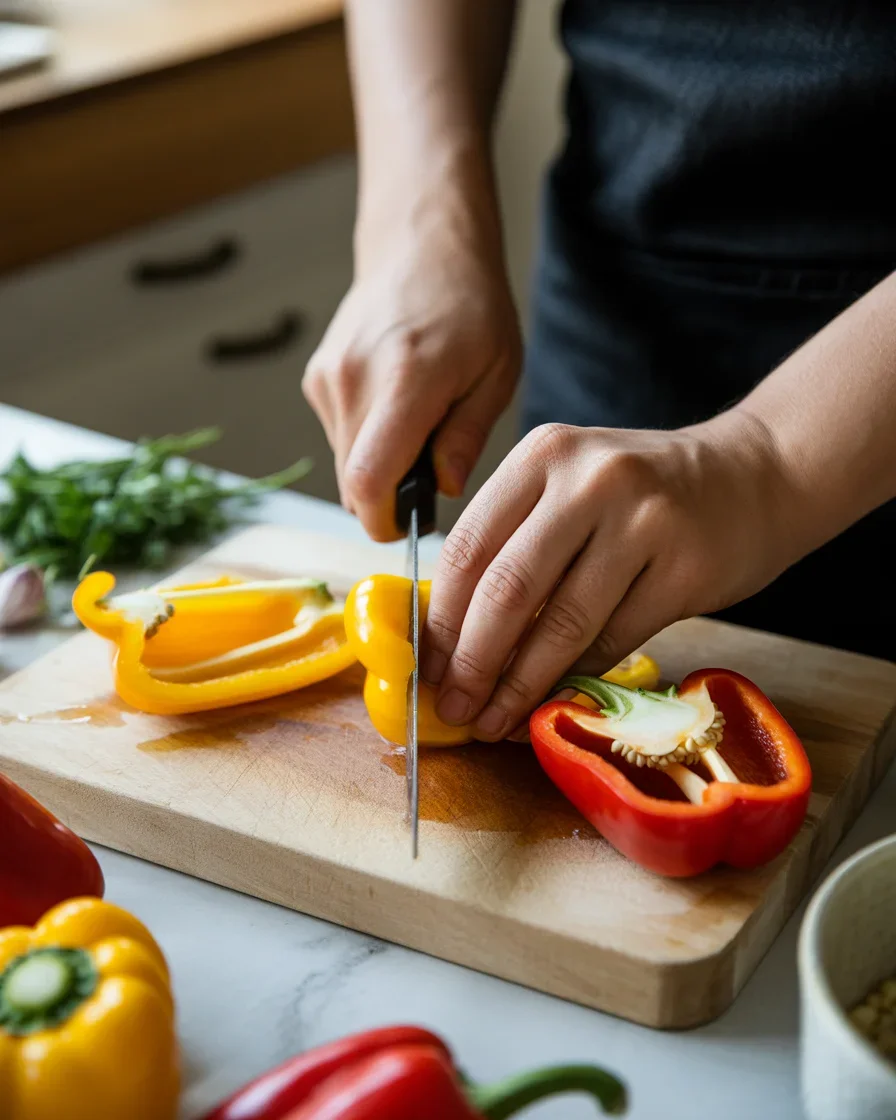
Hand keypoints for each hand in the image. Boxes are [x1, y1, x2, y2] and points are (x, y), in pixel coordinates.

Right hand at [302, 209, 520, 541]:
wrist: (421, 247)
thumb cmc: (470, 307)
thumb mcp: (497, 373)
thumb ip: (466, 437)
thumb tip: (442, 489)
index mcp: (405, 381)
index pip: (368, 480)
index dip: (383, 521)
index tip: (408, 526)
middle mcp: (354, 380)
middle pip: (352, 482)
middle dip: (388, 497)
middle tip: (430, 472)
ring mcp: (329, 377)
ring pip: (345, 463)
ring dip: (380, 466)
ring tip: (420, 428)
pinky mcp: (317, 378)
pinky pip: (340, 436)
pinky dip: (367, 440)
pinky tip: (397, 407)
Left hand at [421, 414, 798, 740]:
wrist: (755, 476)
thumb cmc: (644, 492)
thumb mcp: (570, 487)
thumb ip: (515, 542)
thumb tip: (452, 637)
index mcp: (543, 455)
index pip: (468, 546)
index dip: (440, 619)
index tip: (426, 667)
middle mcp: (590, 478)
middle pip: (507, 588)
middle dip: (472, 662)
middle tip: (453, 707)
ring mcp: (644, 520)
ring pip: (562, 623)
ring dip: (520, 685)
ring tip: (495, 721)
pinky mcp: (686, 568)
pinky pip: (614, 640)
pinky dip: (576, 679)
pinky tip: (553, 701)